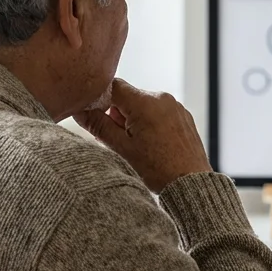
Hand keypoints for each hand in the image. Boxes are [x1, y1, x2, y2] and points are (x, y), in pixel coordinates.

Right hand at [74, 79, 212, 193]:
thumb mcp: (122, 148)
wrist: (191, 184)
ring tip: (137, 146)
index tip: (95, 117)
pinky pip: (159, 112)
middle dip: (118, 114)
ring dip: (134, 119)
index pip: (113, 86)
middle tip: (118, 139)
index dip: (100, 100)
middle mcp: (162, 98)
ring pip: (143, 105)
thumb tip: (80, 111)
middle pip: (128, 96)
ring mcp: (175, 106)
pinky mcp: (183, 116)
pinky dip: (150, 123)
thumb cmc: (158, 169)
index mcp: (145, 102)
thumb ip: (98, 126)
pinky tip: (152, 145)